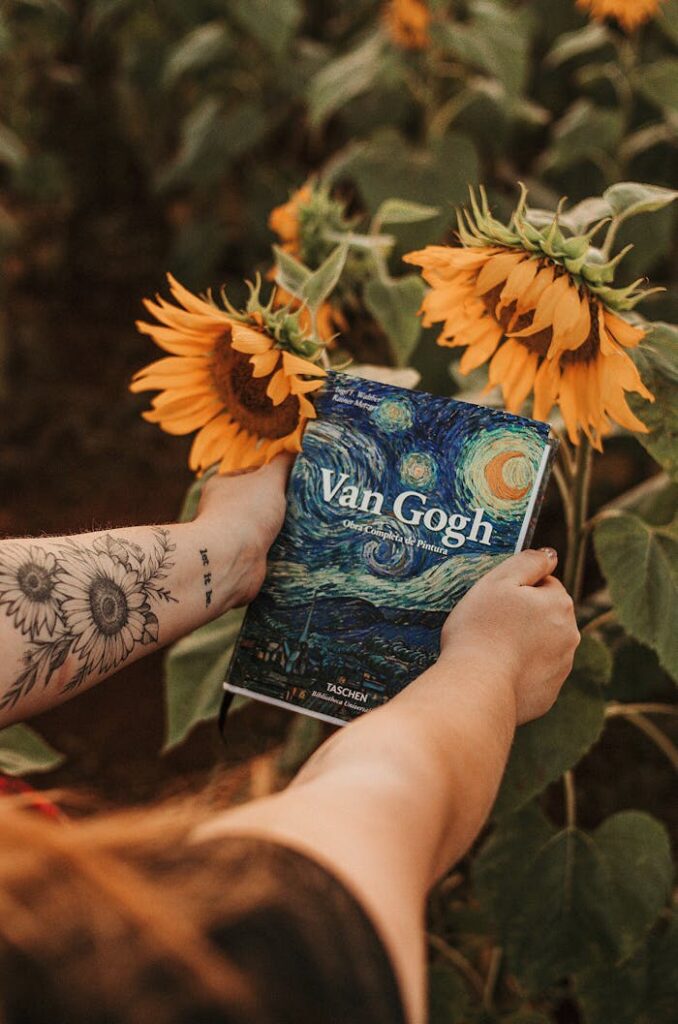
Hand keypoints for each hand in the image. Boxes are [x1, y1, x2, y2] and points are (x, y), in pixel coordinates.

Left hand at [195, 453, 293, 604]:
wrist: (231, 559)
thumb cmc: (246, 513)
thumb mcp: (270, 478)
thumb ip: (283, 463)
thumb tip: (295, 448)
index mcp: (222, 485)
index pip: (252, 474)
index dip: (276, 475)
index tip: (297, 479)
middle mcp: (222, 510)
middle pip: (259, 502)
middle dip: (281, 504)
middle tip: (306, 504)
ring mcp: (231, 536)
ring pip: (263, 528)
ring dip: (281, 529)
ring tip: (306, 526)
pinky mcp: (241, 559)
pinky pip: (265, 551)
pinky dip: (278, 550)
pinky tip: (296, 547)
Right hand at [440, 549, 579, 723]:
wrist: (477, 686)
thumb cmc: (481, 628)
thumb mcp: (498, 581)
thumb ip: (528, 562)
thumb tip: (550, 555)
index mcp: (560, 603)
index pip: (544, 584)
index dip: (517, 589)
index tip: (495, 600)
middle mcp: (570, 635)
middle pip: (546, 615)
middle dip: (524, 616)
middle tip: (491, 624)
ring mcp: (561, 668)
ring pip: (542, 645)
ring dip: (523, 643)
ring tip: (492, 650)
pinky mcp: (549, 694)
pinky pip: (534, 674)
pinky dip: (520, 671)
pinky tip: (497, 672)